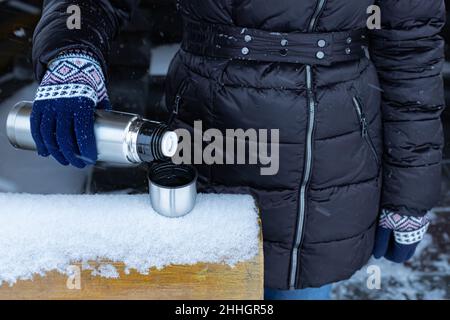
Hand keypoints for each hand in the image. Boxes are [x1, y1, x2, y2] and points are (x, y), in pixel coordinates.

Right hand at [31, 51, 109, 167]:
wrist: (70, 64)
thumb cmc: (89, 83)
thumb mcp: (100, 96)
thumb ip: (105, 113)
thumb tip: (115, 130)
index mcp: (82, 104)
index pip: (83, 132)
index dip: (86, 149)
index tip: (91, 159)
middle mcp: (64, 106)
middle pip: (65, 138)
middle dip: (72, 155)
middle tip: (79, 164)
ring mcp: (49, 105)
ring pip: (49, 134)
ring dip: (56, 152)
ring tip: (64, 161)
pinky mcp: (39, 105)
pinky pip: (37, 126)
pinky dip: (40, 141)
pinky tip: (44, 152)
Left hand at [373, 209, 429, 262]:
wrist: (407, 191)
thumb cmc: (393, 210)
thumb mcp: (384, 225)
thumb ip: (381, 242)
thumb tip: (377, 255)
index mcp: (408, 242)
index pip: (398, 257)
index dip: (387, 255)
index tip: (379, 247)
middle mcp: (416, 238)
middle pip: (405, 252)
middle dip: (393, 249)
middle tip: (383, 240)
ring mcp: (419, 229)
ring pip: (409, 242)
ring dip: (397, 240)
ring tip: (386, 229)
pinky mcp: (419, 221)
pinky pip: (411, 232)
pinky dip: (402, 232)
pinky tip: (393, 222)